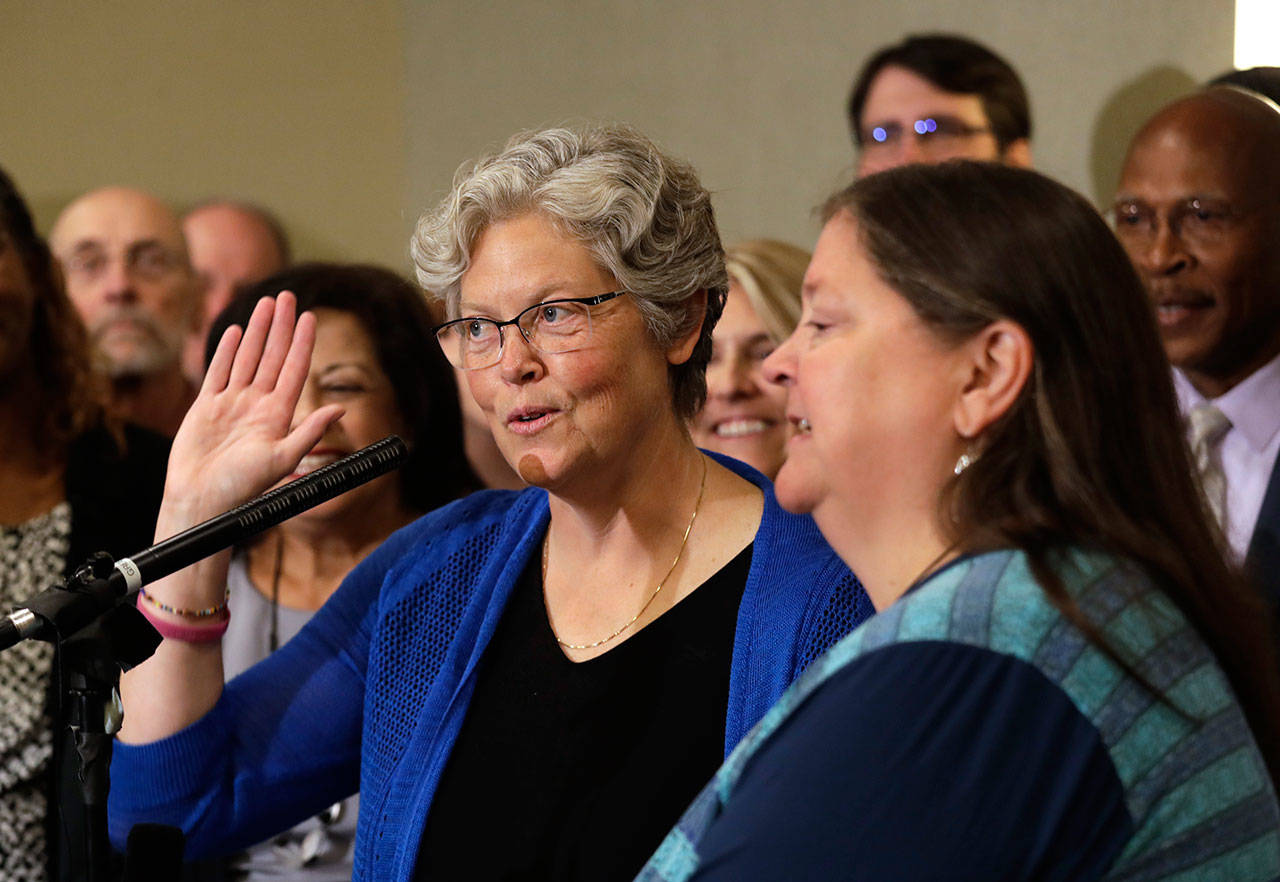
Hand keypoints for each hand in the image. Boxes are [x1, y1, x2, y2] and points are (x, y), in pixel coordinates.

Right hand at [160, 292, 342, 531]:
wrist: (200, 501)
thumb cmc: (241, 488)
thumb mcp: (281, 459)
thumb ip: (309, 431)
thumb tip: (339, 409)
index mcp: (278, 416)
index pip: (294, 370)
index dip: (303, 343)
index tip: (312, 317)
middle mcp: (257, 405)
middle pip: (272, 356)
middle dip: (282, 326)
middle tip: (289, 296)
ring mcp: (231, 404)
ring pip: (247, 357)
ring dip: (258, 331)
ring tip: (268, 303)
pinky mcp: (206, 406)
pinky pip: (218, 371)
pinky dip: (227, 350)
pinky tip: (239, 330)